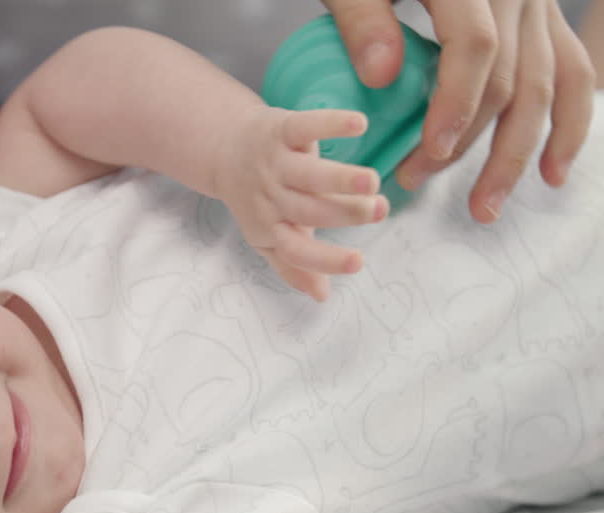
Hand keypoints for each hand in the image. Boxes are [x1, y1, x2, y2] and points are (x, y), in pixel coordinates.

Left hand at [215, 106, 386, 300]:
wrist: (224, 150)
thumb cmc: (258, 199)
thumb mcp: (267, 236)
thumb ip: (295, 266)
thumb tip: (324, 296)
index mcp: (271, 228)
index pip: (296, 251)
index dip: (324, 260)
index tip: (358, 263)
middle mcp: (271, 197)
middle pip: (309, 211)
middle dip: (345, 213)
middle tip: (378, 211)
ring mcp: (275, 163)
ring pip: (309, 175)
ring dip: (341, 179)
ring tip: (372, 183)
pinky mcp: (281, 130)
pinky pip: (305, 127)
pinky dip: (330, 124)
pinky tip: (358, 124)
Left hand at [324, 0, 595, 222]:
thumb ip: (362, 17)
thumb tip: (382, 76)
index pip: (476, 47)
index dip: (455, 103)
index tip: (427, 151)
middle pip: (511, 78)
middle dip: (469, 144)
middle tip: (415, 182)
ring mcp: (540, 6)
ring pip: (548, 85)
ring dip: (520, 153)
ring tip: (486, 207)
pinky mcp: (548, 19)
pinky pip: (574, 72)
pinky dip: (570, 125)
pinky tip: (553, 173)